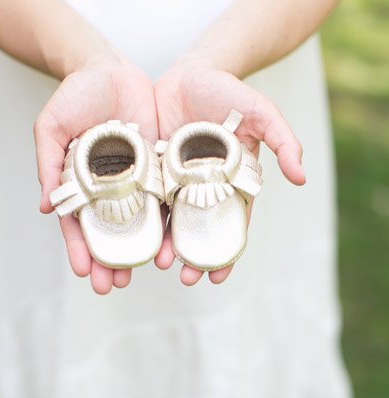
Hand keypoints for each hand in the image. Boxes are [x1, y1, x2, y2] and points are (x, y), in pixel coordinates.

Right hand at [34, 60, 157, 293]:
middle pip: (111, 232)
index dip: (80, 248)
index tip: (83, 271)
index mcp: (81, 185)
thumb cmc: (75, 95)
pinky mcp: (160, 168)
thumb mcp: (51, 127)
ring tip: (149, 272)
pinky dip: (169, 221)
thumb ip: (48, 164)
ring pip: (141, 223)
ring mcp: (136, 181)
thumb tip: (47, 207)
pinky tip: (173, 243)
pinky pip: (166, 198)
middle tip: (110, 286)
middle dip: (111, 260)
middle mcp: (110, 189)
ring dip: (144, 249)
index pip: (79, 224)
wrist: (110, 69)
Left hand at [154, 64, 305, 285]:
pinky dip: (147, 218)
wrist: (192, 72)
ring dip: (168, 245)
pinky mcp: (155, 171)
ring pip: (173, 220)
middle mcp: (205, 188)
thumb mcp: (262, 113)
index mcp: (232, 183)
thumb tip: (302, 178)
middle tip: (188, 279)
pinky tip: (141, 235)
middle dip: (194, 257)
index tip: (219, 277)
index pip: (231, 225)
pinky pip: (150, 198)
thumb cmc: (230, 92)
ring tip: (161, 264)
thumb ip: (283, 141)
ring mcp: (178, 182)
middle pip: (200, 230)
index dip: (226, 252)